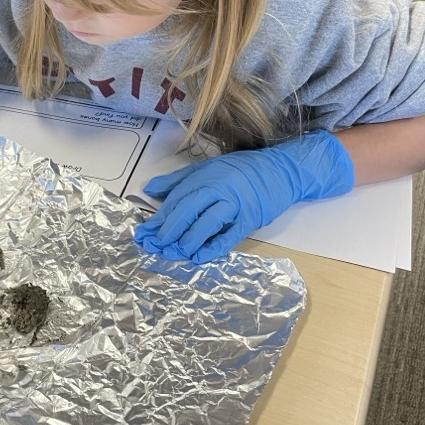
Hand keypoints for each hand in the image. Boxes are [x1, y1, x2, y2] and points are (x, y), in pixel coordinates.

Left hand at [134, 131, 353, 263]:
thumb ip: (178, 180)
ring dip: (188, 240)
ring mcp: (234, 205)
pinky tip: (199, 257)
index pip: (177, 199)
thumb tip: (150, 189)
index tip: (144, 233)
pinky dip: (214, 248)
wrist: (279, 170)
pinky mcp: (249, 219)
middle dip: (168, 230)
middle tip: (155, 245)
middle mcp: (218, 189)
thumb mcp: (207, 167)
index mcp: (205, 176)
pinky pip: (229, 236)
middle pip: (188, 210)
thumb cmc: (241, 169)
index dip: (159, 217)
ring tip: (174, 252)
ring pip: (206, 223)